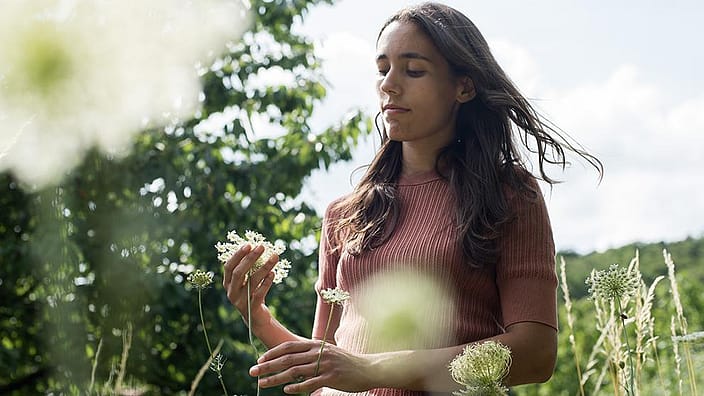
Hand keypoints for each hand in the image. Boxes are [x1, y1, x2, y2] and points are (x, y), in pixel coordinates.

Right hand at [222, 244, 277, 326]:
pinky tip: (273, 273)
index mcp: (228, 283)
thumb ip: (249, 268)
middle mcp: (232, 292)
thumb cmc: (252, 293)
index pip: (229, 267)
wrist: (256, 318)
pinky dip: (266, 282)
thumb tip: (259, 248)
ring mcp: (241, 301)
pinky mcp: (251, 308)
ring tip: (274, 257)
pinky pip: (259, 293)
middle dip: (250, 258)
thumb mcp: (247, 281)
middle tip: (261, 247)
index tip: (249, 245)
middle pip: (239, 273)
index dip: (238, 255)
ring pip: (252, 281)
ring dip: (264, 267)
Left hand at [250, 340, 375, 393]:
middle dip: (268, 366)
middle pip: (287, 359)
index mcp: (315, 345)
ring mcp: (325, 365)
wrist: (368, 368)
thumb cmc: (345, 363)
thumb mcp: (326, 353)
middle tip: (252, 372)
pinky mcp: (332, 377)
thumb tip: (290, 362)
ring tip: (263, 384)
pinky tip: (286, 390)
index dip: (272, 353)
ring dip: (276, 378)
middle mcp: (318, 352)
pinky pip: (311, 383)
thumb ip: (309, 355)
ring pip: (295, 371)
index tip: (259, 361)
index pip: (289, 347)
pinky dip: (297, 387)